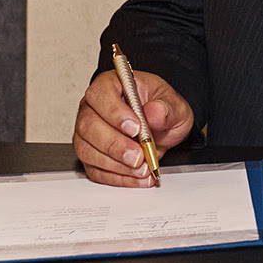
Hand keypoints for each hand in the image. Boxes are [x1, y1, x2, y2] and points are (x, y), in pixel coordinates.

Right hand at [72, 67, 193, 186]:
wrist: (162, 128)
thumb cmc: (162, 109)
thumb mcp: (175, 105)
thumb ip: (167, 108)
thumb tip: (155, 112)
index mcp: (111, 85)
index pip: (101, 95)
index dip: (115, 113)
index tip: (135, 128)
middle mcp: (93, 108)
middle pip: (89, 126)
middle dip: (115, 145)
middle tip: (138, 156)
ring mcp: (88, 133)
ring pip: (87, 150)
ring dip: (115, 164)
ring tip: (142, 168)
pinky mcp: (91, 154)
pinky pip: (95, 169)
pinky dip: (116, 177)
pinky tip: (136, 177)